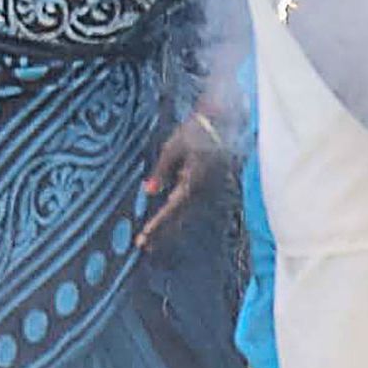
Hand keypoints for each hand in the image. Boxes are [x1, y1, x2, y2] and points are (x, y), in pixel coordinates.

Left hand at [138, 111, 231, 250]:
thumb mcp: (172, 148)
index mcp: (193, 181)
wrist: (222, 121)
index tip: (144, 238)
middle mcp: (202, 189)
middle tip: (145, 246)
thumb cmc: (195, 130)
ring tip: (154, 240)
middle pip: (179, 216)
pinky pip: (191, 204)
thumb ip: (161, 171)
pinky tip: (170, 221)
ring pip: (186, 213)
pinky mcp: (209, 184)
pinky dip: (178, 215)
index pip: (172, 209)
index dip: (158, 224)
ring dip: (170, 226)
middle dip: (162, 232)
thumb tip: (149, 191)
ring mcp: (208, 188)